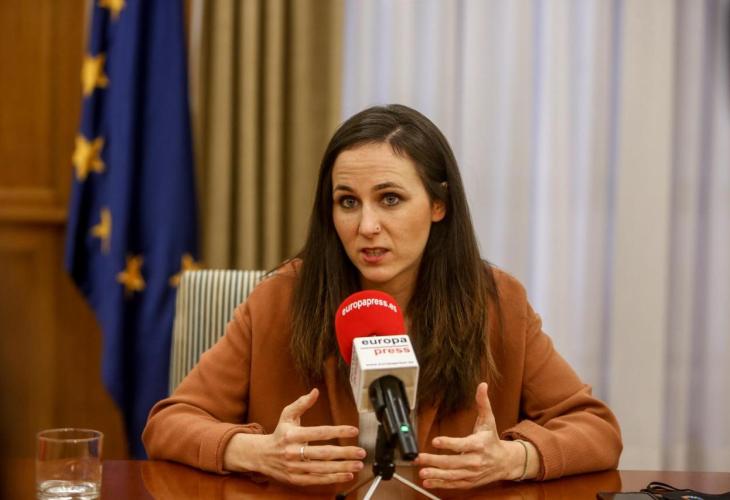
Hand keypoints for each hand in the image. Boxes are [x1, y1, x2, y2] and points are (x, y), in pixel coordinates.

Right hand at [223, 388, 365, 485]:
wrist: (260, 456)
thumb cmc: (278, 434)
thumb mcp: (287, 415)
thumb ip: (302, 403)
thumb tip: (315, 391)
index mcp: (293, 435)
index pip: (320, 432)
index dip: (338, 431)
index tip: (353, 430)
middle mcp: (293, 452)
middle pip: (324, 453)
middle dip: (345, 453)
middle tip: (361, 452)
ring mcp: (295, 467)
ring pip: (322, 469)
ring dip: (342, 467)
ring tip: (358, 465)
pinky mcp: (296, 479)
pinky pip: (317, 480)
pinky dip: (333, 478)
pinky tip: (346, 475)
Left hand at [415, 382, 530, 488]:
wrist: (505, 462)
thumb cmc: (492, 440)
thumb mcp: (489, 420)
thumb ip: (483, 403)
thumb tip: (482, 385)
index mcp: (479, 444)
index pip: (463, 444)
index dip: (449, 444)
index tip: (435, 441)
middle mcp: (475, 460)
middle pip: (454, 462)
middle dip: (435, 461)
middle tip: (420, 458)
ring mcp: (472, 473)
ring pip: (452, 475)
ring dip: (436, 475)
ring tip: (422, 472)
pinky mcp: (469, 481)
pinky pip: (454, 484)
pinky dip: (440, 484)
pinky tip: (428, 481)